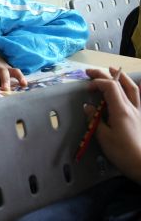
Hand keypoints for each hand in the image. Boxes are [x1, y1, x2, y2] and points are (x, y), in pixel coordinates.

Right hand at [85, 67, 140, 183]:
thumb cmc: (123, 153)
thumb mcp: (104, 138)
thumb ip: (95, 120)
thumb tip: (87, 107)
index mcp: (120, 110)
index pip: (110, 87)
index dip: (97, 82)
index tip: (87, 88)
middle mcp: (131, 107)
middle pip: (118, 84)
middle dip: (103, 75)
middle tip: (90, 72)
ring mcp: (138, 111)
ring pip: (132, 88)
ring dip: (121, 77)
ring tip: (112, 69)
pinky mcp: (140, 117)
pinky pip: (138, 97)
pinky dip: (132, 88)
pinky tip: (129, 87)